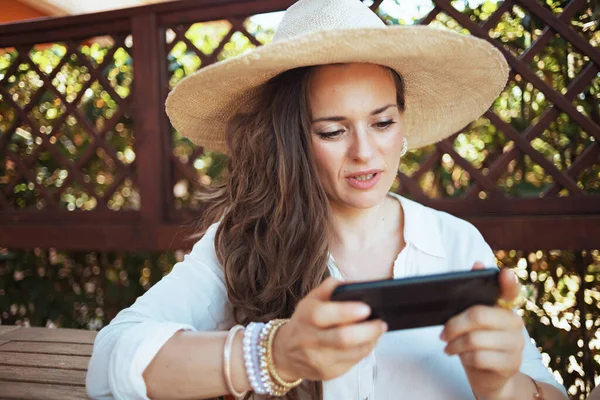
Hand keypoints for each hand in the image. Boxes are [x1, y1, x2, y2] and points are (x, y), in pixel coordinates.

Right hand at [272, 277, 387, 381]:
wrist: (286, 353)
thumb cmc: (304, 322)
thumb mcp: (309, 301)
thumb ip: (326, 289)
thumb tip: (345, 283)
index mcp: (304, 317)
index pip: (323, 315)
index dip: (346, 312)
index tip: (366, 308)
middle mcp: (309, 340)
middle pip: (342, 338)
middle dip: (367, 331)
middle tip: (381, 323)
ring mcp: (318, 360)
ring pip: (351, 353)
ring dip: (370, 341)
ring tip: (378, 330)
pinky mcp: (327, 373)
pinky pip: (352, 363)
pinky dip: (364, 351)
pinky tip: (368, 341)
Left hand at [440, 263, 523, 399]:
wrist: (490, 377)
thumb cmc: (477, 341)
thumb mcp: (472, 318)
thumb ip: (473, 294)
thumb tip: (478, 264)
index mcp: (505, 307)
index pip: (511, 291)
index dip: (509, 282)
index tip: (504, 273)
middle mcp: (515, 323)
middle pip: (479, 315)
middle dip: (454, 325)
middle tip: (443, 334)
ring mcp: (516, 344)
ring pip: (475, 339)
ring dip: (455, 344)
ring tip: (449, 347)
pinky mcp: (511, 363)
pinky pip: (479, 357)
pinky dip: (464, 358)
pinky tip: (462, 357)